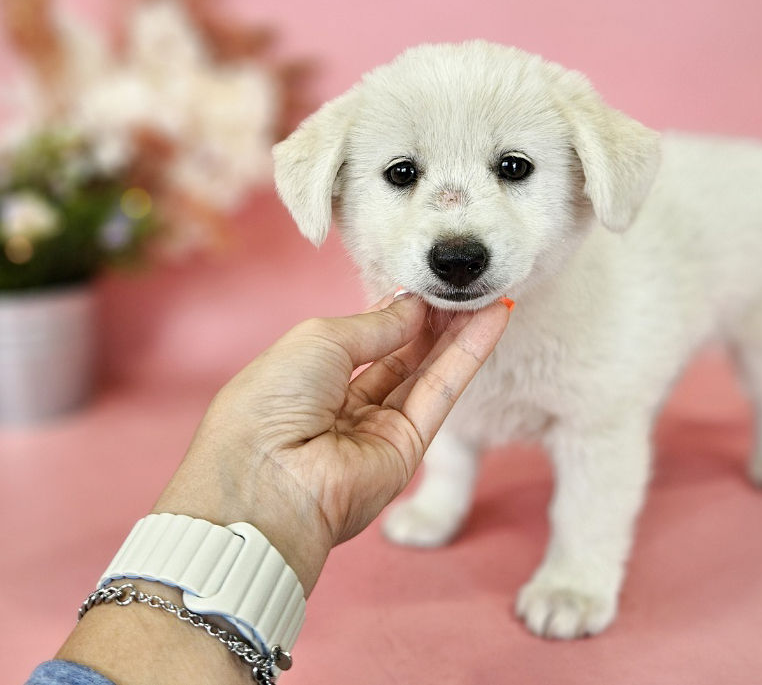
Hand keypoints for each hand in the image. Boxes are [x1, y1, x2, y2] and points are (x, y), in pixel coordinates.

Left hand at [154, 292, 511, 593]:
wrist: (268, 481)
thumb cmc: (272, 402)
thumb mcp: (319, 342)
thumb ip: (374, 324)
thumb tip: (412, 304)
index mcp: (308, 377)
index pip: (365, 337)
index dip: (397, 309)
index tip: (428, 279)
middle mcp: (343, 404)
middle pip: (401, 354)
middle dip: (433, 317)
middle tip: (464, 282)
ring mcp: (378, 428)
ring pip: (426, 371)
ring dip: (458, 331)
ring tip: (487, 290)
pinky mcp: (408, 449)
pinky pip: (442, 393)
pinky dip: (469, 355)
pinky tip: (494, 319)